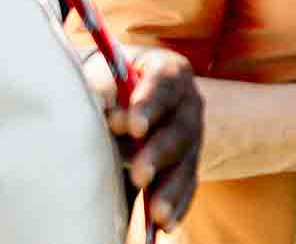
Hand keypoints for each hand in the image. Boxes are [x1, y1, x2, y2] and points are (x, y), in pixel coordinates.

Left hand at [84, 48, 203, 233]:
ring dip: (171, 188)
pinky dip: (177, 205)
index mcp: (169, 71)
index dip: (150, 104)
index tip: (133, 127)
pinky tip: (166, 224)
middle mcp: (187, 102)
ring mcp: (192, 135)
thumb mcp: (103, 75)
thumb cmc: (109, 81)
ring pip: (187, 162)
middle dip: (159, 153)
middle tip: (139, 175)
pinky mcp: (187, 162)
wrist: (120, 92)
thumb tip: (105, 116)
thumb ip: (104, 90)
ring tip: (156, 212)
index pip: (165, 83)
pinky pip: (188, 185)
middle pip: (180, 128)